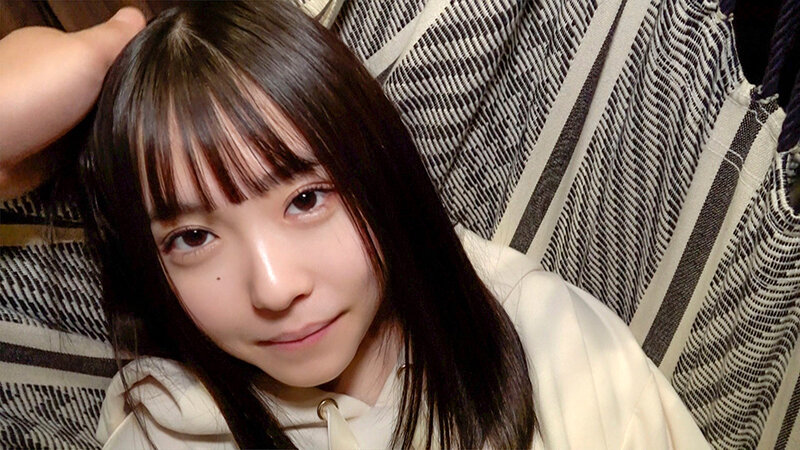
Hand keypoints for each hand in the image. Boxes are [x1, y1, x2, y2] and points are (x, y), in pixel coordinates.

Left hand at [0, 7, 145, 199]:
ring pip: (96, 126)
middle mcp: (47, 82)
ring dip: (115, 137)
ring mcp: (45, 120)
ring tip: (140, 144)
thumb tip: (138, 14)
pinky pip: (84, 157)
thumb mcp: (83, 53)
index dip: (133, 67)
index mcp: (51, 50)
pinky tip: (115, 163)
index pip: (104, 54)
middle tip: (152, 119)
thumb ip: (114, 37)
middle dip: (125, 106)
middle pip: (103, 93)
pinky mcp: (43, 156)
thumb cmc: (31, 93)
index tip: (159, 83)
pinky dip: (98, 160)